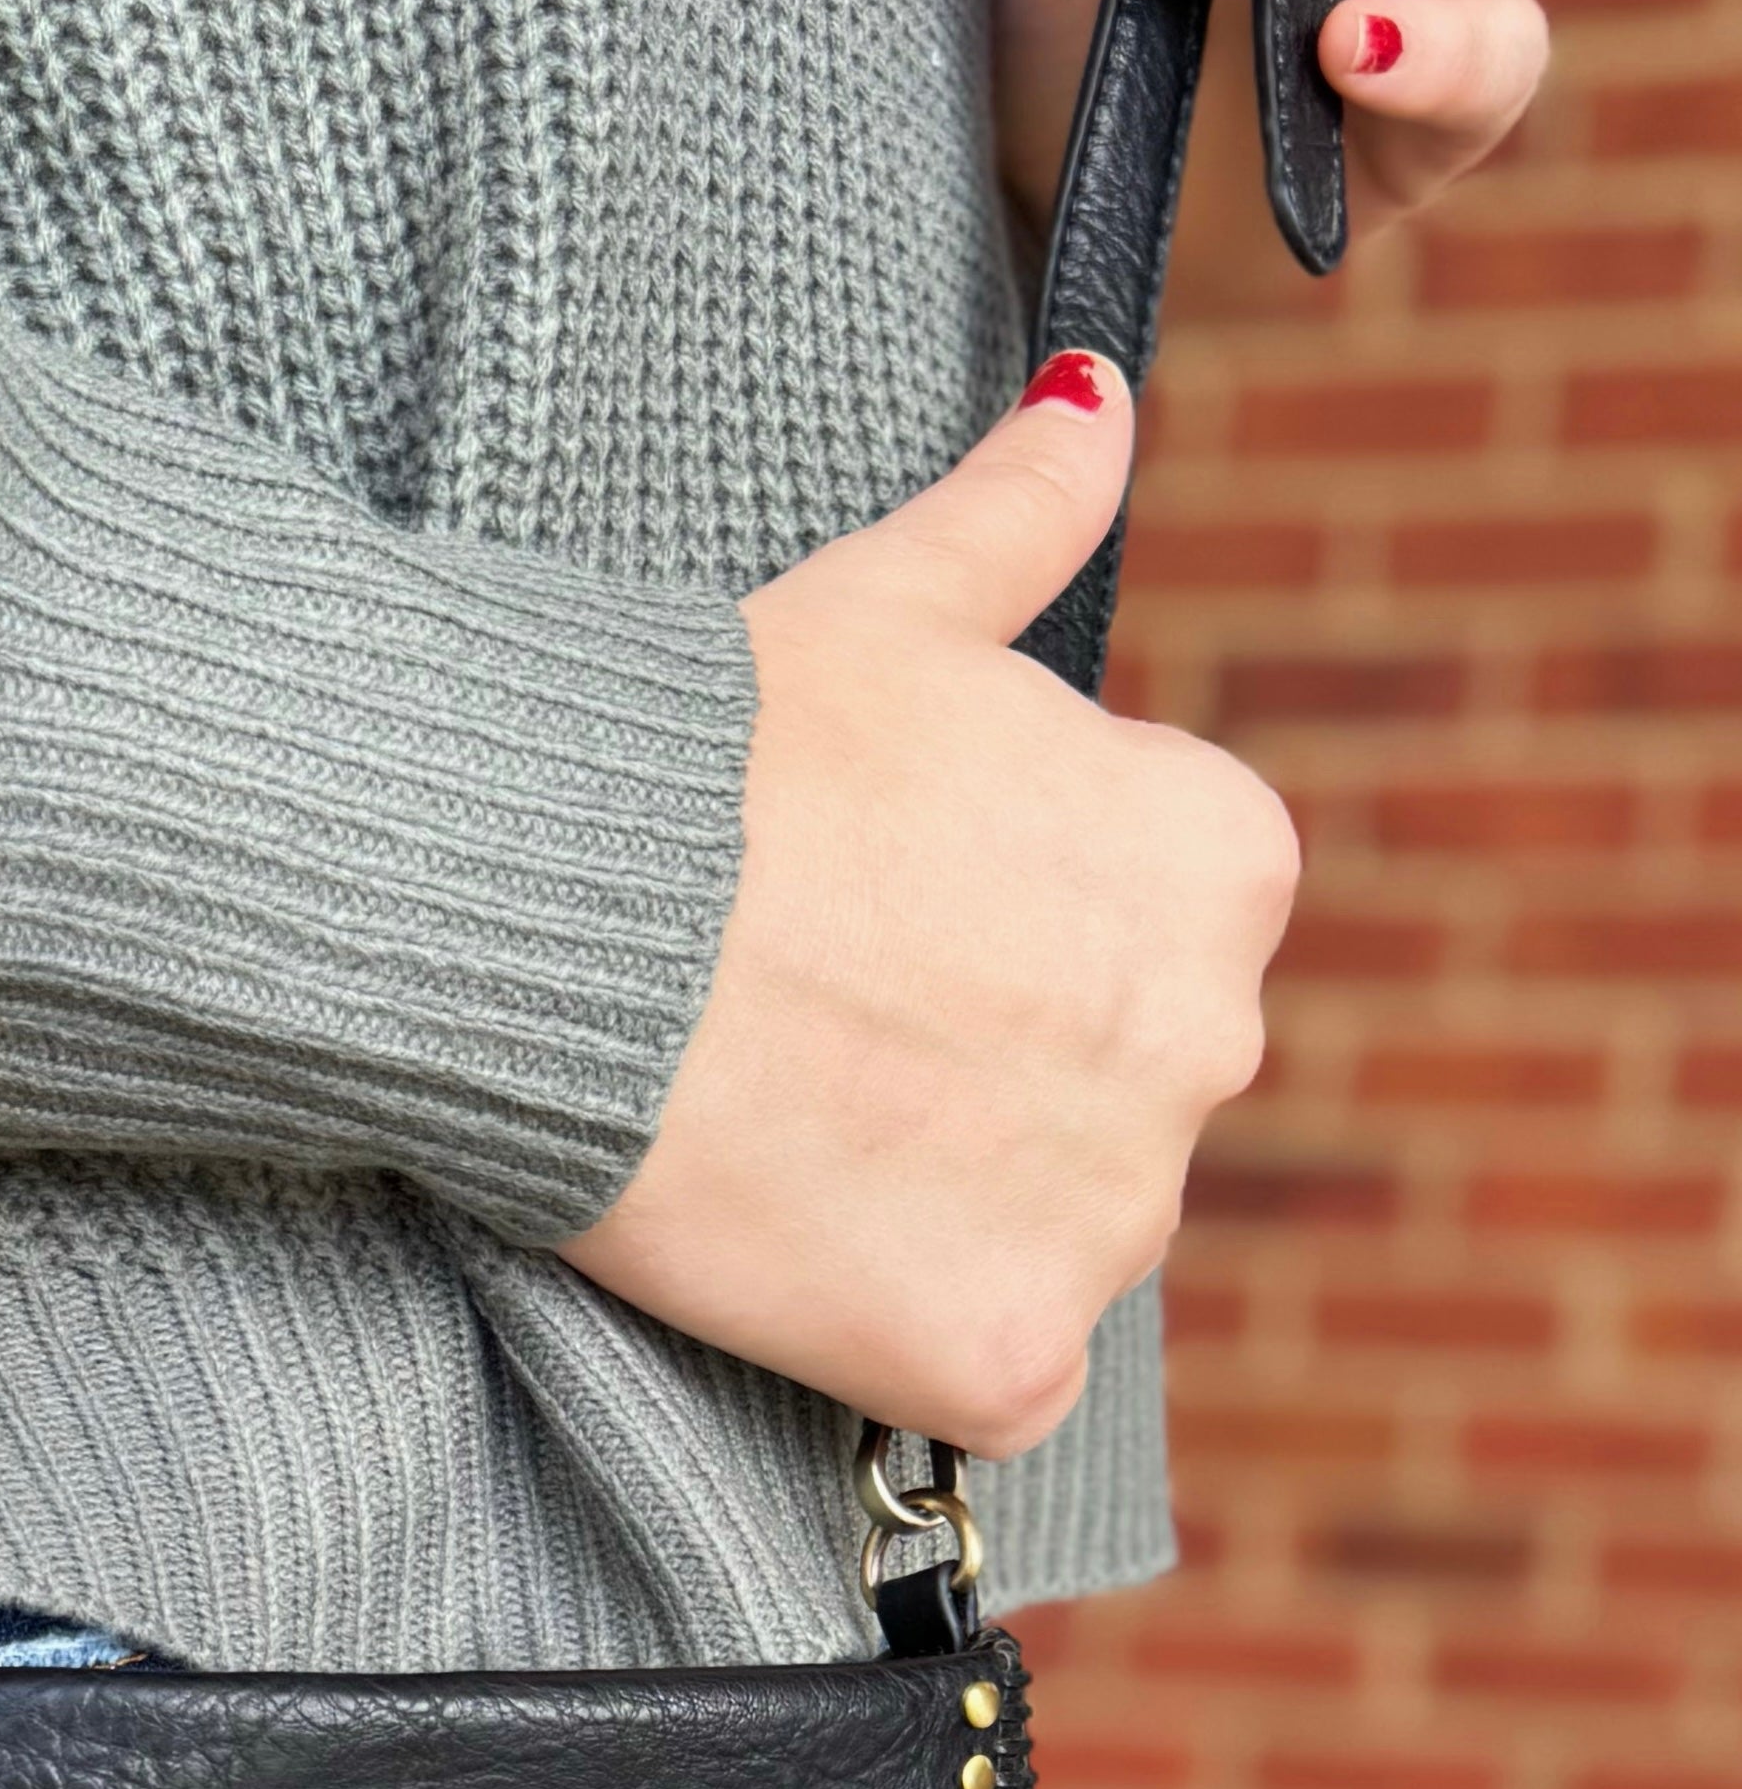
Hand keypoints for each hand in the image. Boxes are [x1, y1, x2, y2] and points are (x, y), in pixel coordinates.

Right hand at [560, 357, 1298, 1457]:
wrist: (564, 917)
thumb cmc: (715, 750)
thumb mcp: (890, 601)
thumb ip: (1026, 515)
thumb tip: (1097, 406)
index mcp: (1224, 860)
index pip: (1164, 931)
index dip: (1006, 933)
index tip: (887, 924)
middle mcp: (1213, 1041)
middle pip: (1117, 1093)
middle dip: (995, 1077)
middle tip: (826, 1032)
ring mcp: (1116, 1215)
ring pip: (1058, 1237)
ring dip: (950, 1212)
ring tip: (798, 1135)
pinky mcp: (1007, 1356)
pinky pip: (988, 1382)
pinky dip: (907, 1345)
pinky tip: (806, 1257)